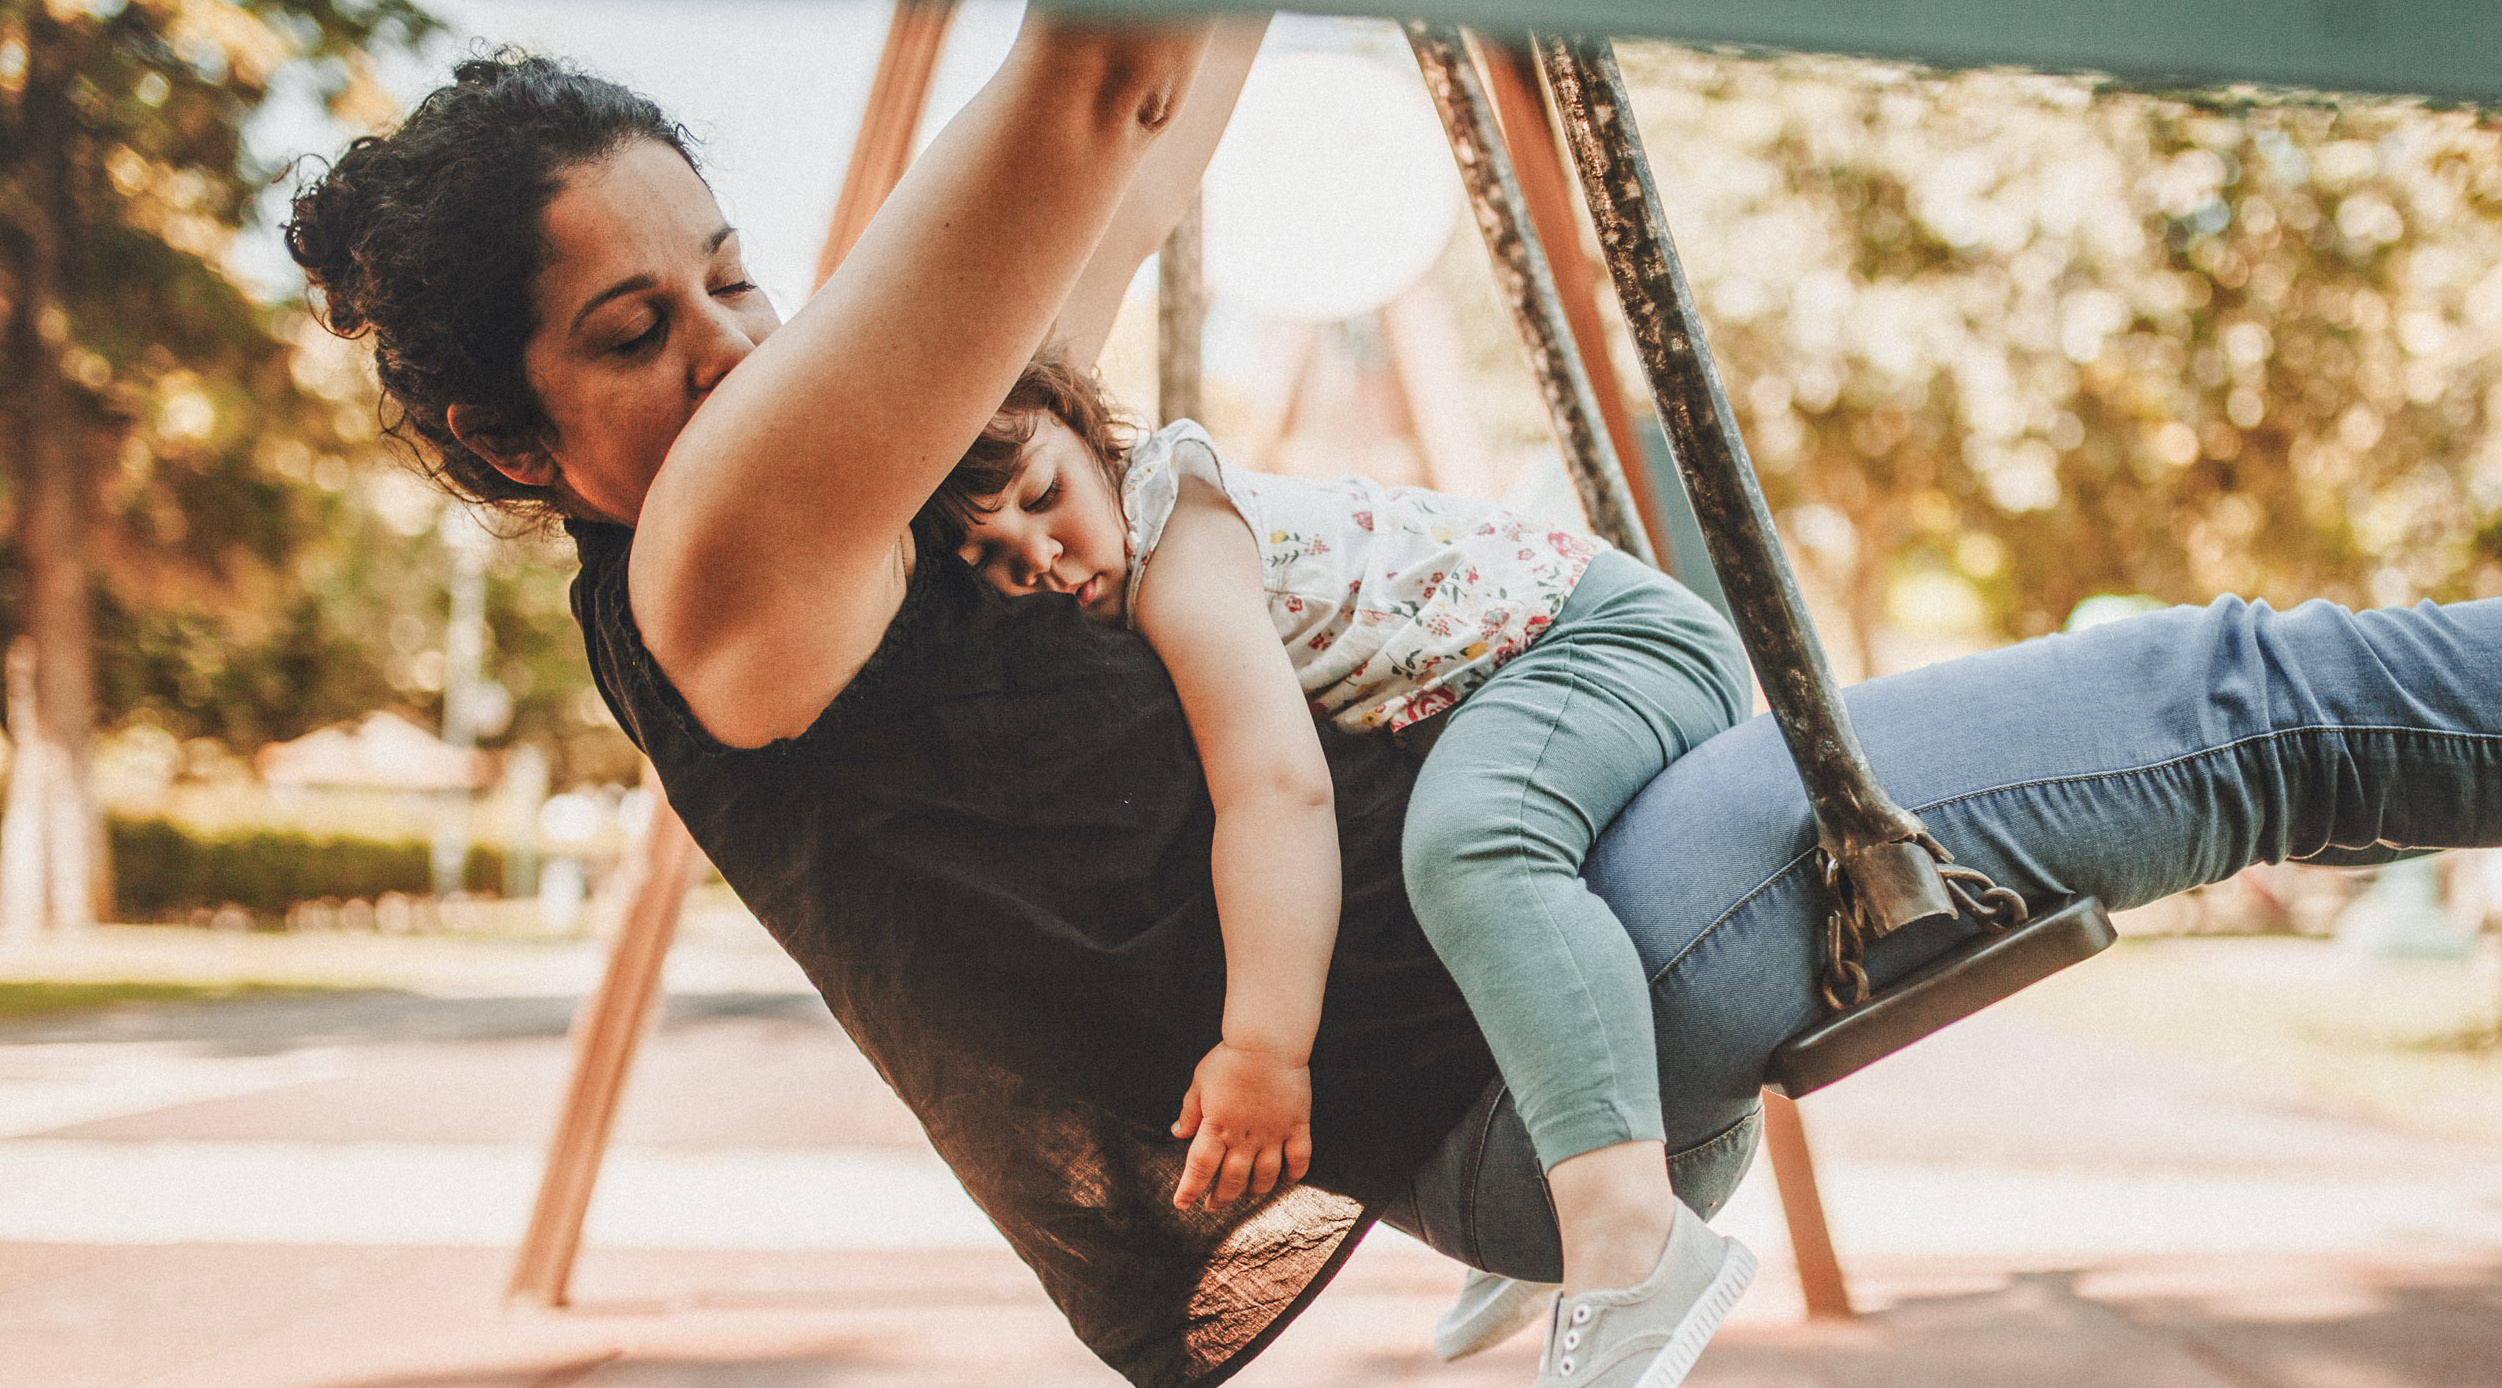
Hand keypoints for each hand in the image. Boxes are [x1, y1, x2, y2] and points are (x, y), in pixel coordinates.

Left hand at [1169, 1040, 1312, 1210]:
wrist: (1268, 1042)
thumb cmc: (1231, 1058)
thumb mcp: (1200, 1082)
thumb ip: (1190, 1111)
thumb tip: (1177, 1132)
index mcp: (1217, 1126)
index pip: (1199, 1168)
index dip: (1190, 1189)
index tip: (1182, 1203)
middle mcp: (1245, 1138)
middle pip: (1232, 1180)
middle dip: (1220, 1198)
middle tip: (1213, 1206)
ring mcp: (1273, 1135)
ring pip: (1265, 1178)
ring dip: (1254, 1192)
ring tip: (1246, 1196)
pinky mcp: (1297, 1127)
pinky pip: (1299, 1160)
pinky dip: (1293, 1175)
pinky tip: (1286, 1180)